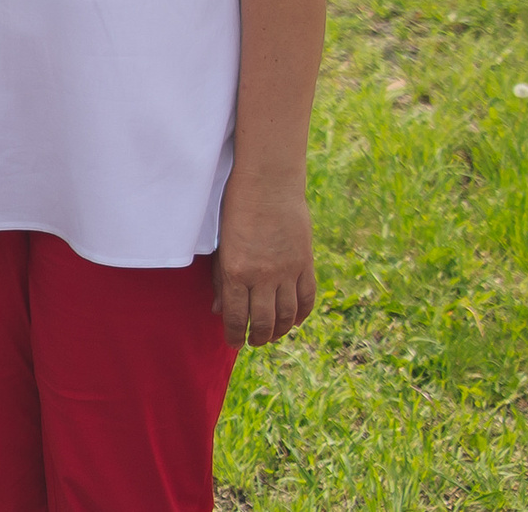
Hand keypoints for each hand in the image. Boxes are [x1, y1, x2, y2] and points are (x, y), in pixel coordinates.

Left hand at [212, 170, 316, 347]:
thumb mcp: (221, 243)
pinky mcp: (305, 263)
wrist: (268, 183)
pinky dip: (302, 313)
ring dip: (280, 330)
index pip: (237, 316)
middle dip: (258, 337)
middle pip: (264, 321)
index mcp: (236, 271)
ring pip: (288, 315)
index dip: (235, 335)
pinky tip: (296, 320)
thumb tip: (220, 310)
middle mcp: (263, 276)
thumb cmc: (236, 208)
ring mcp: (287, 271)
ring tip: (272, 335)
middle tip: (253, 342)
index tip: (234, 343)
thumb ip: (221, 278)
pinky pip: (307, 297)